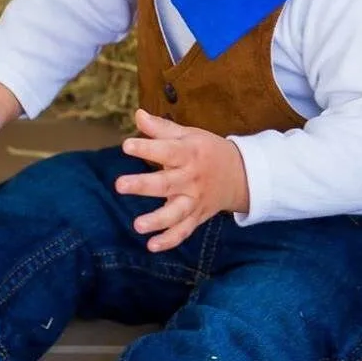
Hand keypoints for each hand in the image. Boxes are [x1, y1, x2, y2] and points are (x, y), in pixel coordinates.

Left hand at [115, 108, 249, 251]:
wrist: (241, 174)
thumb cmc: (207, 151)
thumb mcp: (189, 135)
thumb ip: (162, 128)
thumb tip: (138, 114)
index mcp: (189, 154)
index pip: (167, 150)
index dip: (147, 147)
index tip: (127, 146)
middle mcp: (191, 178)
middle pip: (166, 183)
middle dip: (144, 185)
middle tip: (120, 185)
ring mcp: (194, 200)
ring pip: (176, 213)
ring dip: (157, 220)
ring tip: (137, 226)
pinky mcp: (196, 216)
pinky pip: (183, 231)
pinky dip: (170, 240)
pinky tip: (152, 246)